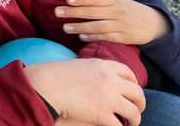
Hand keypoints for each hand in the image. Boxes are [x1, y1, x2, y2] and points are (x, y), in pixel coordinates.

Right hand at [24, 58, 144, 125]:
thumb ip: (93, 70)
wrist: (45, 85)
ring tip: (131, 123)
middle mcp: (110, 80)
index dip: (134, 83)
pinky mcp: (102, 114)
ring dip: (135, 119)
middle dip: (140, 103)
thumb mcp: (78, 65)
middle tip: (137, 109)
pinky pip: (120, 125)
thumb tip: (100, 79)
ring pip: (134, 112)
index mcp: (103, 66)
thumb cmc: (55, 75)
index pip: (129, 73)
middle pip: (137, 92)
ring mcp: (108, 97)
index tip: (131, 91)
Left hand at [56, 0, 170, 44]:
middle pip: (93, 12)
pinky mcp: (124, 38)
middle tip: (57, 12)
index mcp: (113, 0)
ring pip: (98, 26)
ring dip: (80, 27)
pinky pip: (106, 38)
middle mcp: (117, 12)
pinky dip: (93, 37)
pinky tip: (81, 37)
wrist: (152, 23)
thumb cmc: (127, 8)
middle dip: (74, 12)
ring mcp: (120, 25)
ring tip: (65, 28)